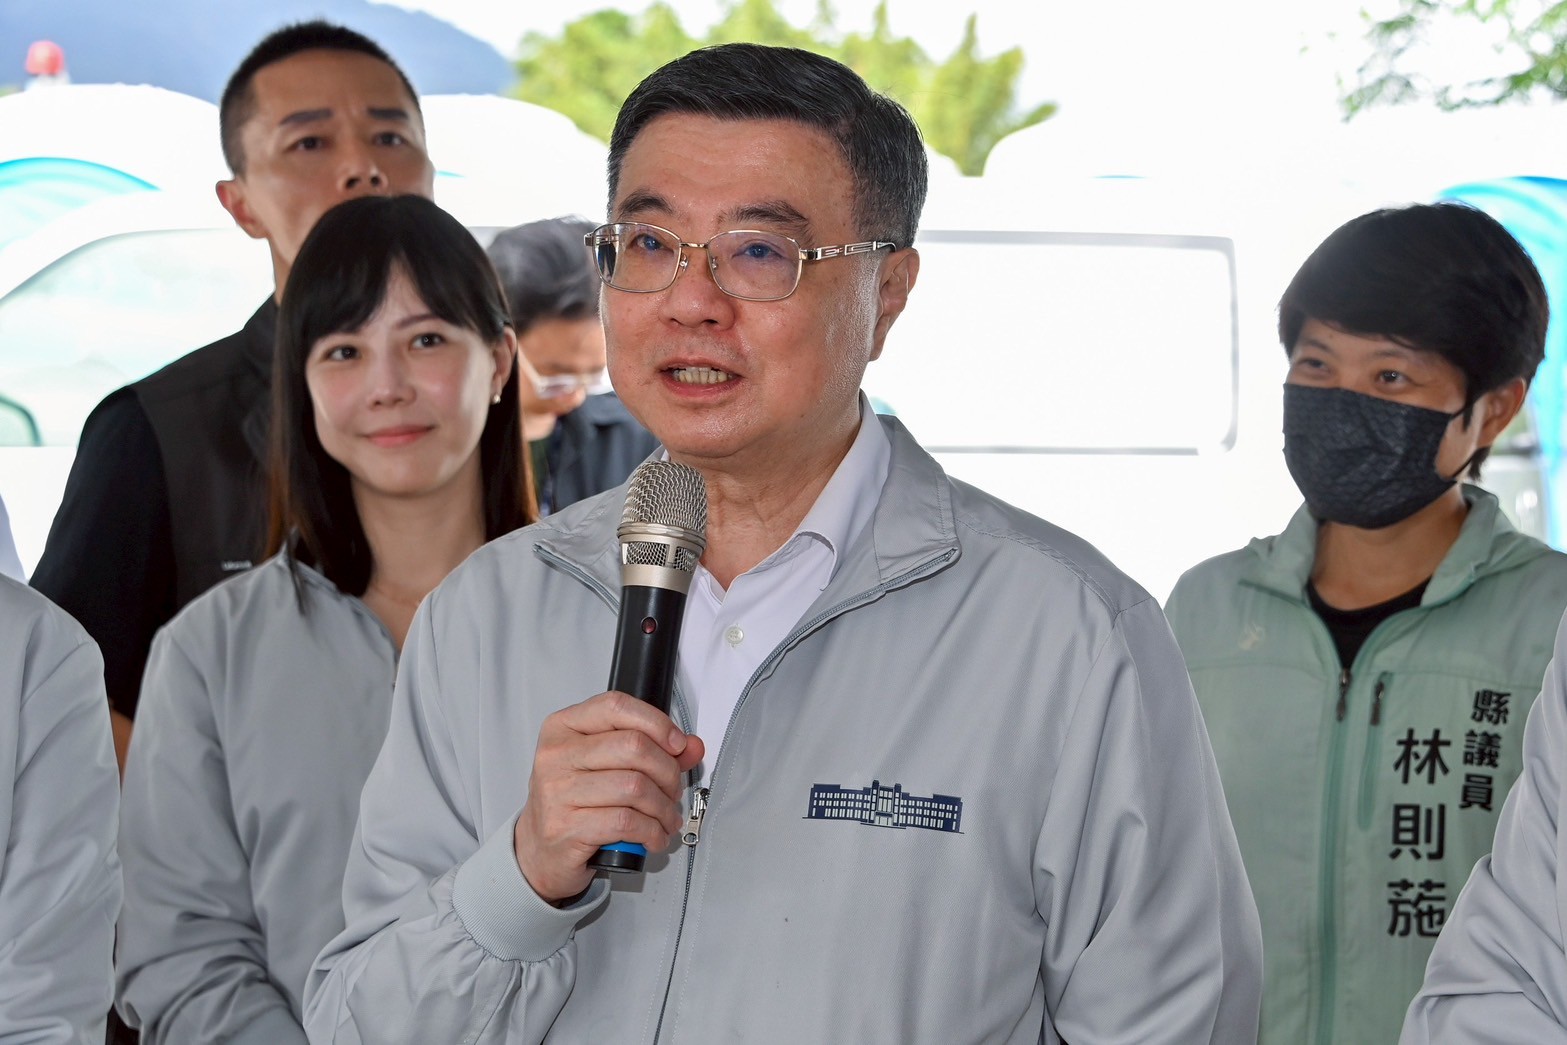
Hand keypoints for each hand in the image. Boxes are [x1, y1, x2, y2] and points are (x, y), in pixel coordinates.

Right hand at [513, 691, 704, 902]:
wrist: (539, 850)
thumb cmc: (574, 801)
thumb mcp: (605, 765)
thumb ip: (651, 749)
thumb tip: (691, 746)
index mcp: (563, 727)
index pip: (616, 707)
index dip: (656, 723)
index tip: (677, 745)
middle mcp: (556, 755)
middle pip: (633, 747)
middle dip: (667, 771)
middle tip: (672, 789)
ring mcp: (557, 791)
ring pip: (635, 787)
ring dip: (663, 807)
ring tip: (666, 817)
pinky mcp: (566, 828)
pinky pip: (626, 822)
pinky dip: (652, 831)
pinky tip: (654, 835)